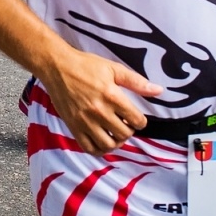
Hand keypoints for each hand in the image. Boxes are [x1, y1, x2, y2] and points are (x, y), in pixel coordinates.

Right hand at [37, 48, 163, 154]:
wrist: (57, 67)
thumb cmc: (85, 65)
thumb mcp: (113, 68)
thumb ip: (136, 82)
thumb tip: (159, 90)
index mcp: (112, 96)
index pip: (137, 120)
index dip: (140, 121)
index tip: (135, 117)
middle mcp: (99, 111)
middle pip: (124, 134)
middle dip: (129, 131)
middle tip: (124, 123)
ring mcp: (85, 121)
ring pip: (108, 144)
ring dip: (116, 141)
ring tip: (114, 133)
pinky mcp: (73, 127)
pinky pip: (89, 148)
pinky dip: (99, 149)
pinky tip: (102, 140)